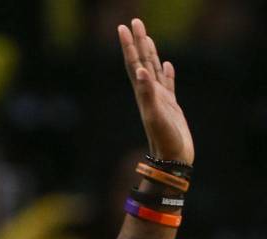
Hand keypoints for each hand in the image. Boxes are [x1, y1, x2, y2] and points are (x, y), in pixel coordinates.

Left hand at [119, 18, 193, 163]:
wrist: (172, 158)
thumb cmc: (164, 139)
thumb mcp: (155, 115)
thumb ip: (148, 93)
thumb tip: (141, 71)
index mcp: (143, 93)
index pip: (134, 63)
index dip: (129, 45)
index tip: (124, 26)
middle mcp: (148, 93)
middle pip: (141, 61)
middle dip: (138, 42)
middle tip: (134, 21)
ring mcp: (160, 99)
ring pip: (153, 70)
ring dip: (149, 53)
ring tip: (147, 37)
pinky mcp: (170, 105)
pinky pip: (167, 84)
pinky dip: (166, 73)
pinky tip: (167, 65)